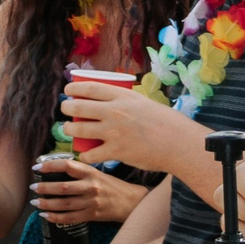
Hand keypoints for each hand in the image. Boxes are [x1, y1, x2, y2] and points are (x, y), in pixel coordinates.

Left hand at [29, 156, 146, 226]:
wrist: (130, 202)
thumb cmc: (111, 185)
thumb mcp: (97, 173)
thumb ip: (79, 172)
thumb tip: (55, 169)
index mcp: (91, 172)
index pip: (67, 166)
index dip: (50, 165)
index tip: (37, 167)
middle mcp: (90, 187)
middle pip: (63, 187)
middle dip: (44, 188)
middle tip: (33, 187)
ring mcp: (91, 202)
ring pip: (64, 204)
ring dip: (47, 204)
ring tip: (35, 203)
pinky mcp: (92, 215)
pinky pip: (70, 218)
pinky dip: (56, 217)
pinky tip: (46, 215)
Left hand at [60, 83, 202, 175]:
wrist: (179, 143)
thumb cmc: (167, 123)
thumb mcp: (145, 103)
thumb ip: (129, 102)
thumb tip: (116, 102)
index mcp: (123, 96)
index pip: (91, 87)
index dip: (75, 87)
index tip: (68, 89)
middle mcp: (115, 112)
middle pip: (79, 106)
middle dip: (67, 107)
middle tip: (65, 110)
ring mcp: (113, 132)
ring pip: (79, 129)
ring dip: (69, 129)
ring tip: (69, 130)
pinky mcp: (115, 151)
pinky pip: (91, 154)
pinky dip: (85, 156)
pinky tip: (84, 155)